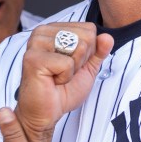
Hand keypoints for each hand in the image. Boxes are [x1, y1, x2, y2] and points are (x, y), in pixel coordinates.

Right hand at [15, 23, 112, 141]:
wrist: (47, 112)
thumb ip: (99, 51)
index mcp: (55, 29)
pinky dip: (65, 77)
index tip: (71, 65)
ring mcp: (36, 43)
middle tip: (64, 72)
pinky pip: (67, 63)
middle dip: (81, 60)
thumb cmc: (63, 90)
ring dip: (73, 68)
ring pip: (78, 46)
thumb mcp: (88, 68)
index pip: (89, 29)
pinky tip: (52, 80)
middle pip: (86, 36)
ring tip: (58, 76)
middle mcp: (43, 31)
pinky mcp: (33, 58)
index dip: (88, 52)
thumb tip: (107, 37)